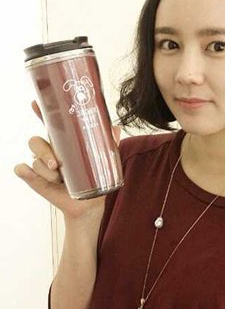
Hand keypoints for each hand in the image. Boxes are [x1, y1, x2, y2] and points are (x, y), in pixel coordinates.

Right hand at [14, 100, 120, 220]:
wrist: (90, 204)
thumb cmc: (94, 179)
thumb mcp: (103, 160)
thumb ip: (108, 144)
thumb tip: (116, 129)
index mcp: (63, 143)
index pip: (49, 125)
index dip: (41, 113)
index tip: (35, 104)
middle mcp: (50, 151)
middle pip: (36, 141)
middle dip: (44, 151)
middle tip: (56, 165)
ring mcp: (42, 166)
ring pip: (35, 160)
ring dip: (45, 170)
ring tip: (59, 179)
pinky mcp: (36, 180)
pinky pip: (23, 171)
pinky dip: (25, 172)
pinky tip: (28, 172)